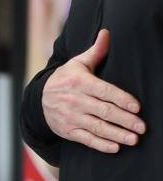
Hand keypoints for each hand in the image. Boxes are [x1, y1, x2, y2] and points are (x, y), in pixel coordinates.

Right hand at [41, 29, 144, 153]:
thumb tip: (107, 33)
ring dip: (116, 134)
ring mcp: (71, 117)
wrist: (38, 99)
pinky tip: (115, 147)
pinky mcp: (67, 131)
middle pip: (104, 111)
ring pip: (97, 127)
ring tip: (133, 139)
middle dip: (124, 120)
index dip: (121, 99)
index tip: (136, 107)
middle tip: (141, 127)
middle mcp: (75, 100)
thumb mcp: (78, 63)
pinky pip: (86, 139)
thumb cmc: (66, 78)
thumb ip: (96, 51)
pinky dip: (101, 145)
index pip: (104, 91)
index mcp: (80, 82)